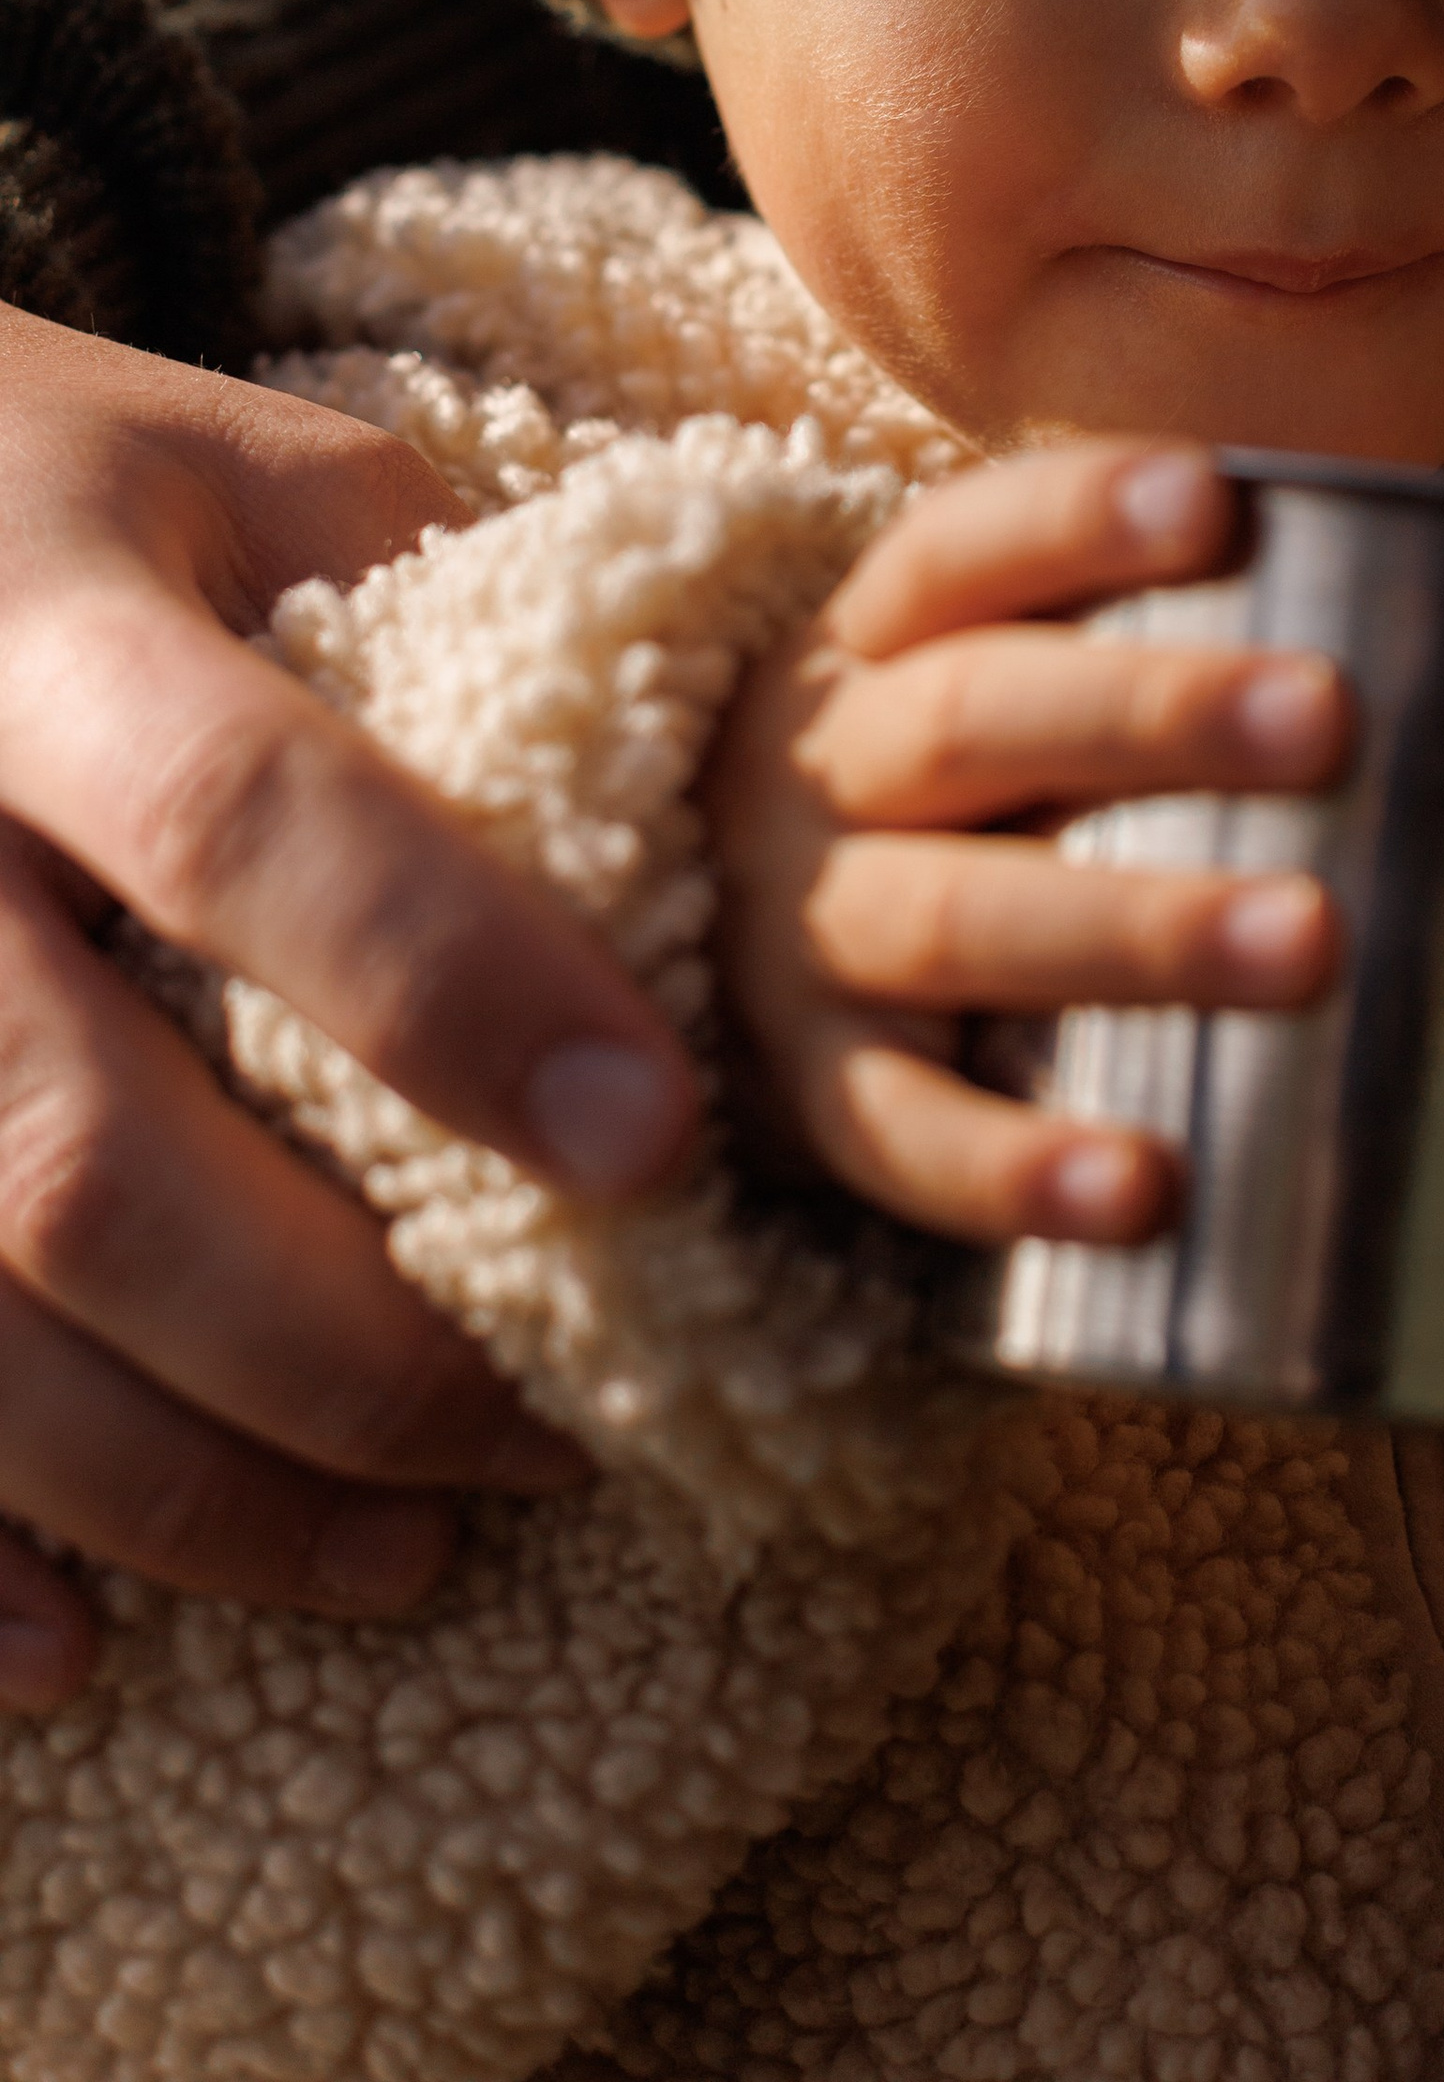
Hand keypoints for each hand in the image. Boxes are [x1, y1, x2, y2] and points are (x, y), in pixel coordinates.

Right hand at [0, 304, 701, 1706]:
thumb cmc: (66, 480)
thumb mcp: (250, 466)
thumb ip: (450, 609)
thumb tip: (698, 821)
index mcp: (41, 625)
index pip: (247, 820)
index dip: (450, 988)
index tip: (659, 1142)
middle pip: (84, 1151)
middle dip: (342, 1339)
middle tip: (559, 1434)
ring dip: (184, 1485)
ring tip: (403, 1553)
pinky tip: (83, 1656)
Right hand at [709, 439, 1345, 1246]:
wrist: (677, 966)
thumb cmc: (952, 803)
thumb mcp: (992, 697)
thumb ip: (1149, 656)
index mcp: (871, 643)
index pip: (961, 551)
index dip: (1077, 518)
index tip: (1216, 499)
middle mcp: (817, 774)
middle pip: (973, 721)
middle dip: (1154, 712)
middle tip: (1329, 718)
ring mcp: (801, 942)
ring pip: (957, 921)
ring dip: (1136, 928)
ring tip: (1310, 941)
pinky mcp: (805, 1102)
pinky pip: (902, 1139)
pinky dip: (1016, 1167)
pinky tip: (1144, 1187)